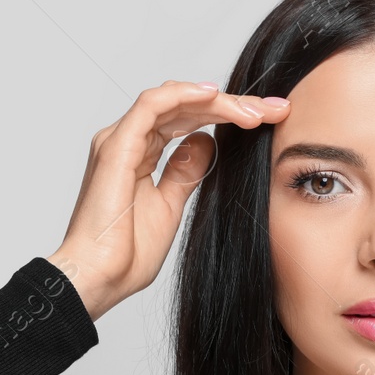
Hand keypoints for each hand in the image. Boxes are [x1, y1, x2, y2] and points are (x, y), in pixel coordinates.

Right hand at [47, 81, 290, 320]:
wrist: (99, 278)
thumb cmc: (125, 253)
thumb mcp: (170, 205)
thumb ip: (185, 171)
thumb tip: (206, 142)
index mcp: (138, 153)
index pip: (187, 119)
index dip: (228, 115)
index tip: (270, 120)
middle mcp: (127, 140)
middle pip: (185, 106)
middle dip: (233, 104)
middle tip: (275, 110)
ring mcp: (120, 140)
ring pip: (174, 100)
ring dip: (218, 101)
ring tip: (254, 111)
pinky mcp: (117, 146)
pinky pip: (152, 105)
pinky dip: (184, 96)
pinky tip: (214, 97)